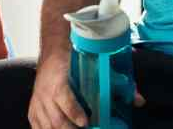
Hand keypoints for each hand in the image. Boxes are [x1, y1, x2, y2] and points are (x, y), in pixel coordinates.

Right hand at [29, 50, 147, 128]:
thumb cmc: (74, 61)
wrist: (51, 52)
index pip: (64, 98)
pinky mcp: (33, 109)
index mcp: (59, 81)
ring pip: (47, 126)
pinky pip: (38, 126)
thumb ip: (117, 84)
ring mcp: (38, 103)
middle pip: (56, 120)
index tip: (85, 122)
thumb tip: (139, 101)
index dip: (74, 112)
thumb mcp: (94, 67)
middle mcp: (45, 93)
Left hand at [29, 53, 87, 128]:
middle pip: (50, 128)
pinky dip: (75, 115)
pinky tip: (83, 121)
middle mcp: (38, 104)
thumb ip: (57, 113)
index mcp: (35, 110)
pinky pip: (66, 104)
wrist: (53, 48)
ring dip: (72, 128)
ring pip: (57, 121)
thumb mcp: (50, 97)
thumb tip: (72, 125)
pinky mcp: (56, 84)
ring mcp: (45, 94)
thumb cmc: (55, 74)